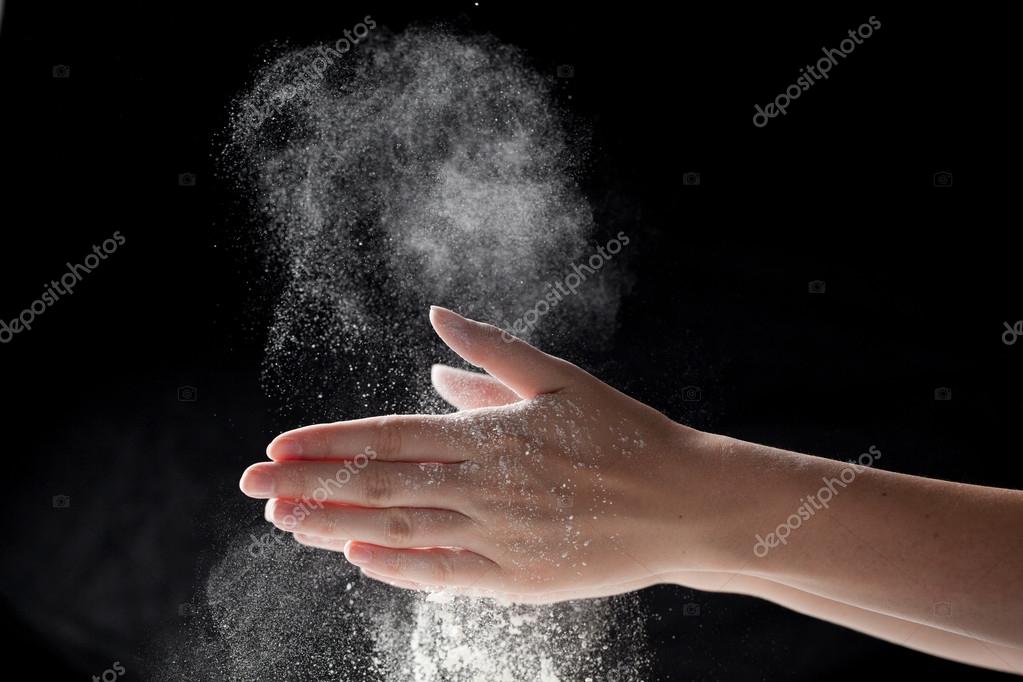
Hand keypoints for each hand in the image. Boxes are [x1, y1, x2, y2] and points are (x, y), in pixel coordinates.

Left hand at [240, 306, 717, 602]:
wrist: (685, 502)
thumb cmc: (624, 432)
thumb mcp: (559, 378)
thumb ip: (492, 352)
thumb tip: (436, 321)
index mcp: (492, 433)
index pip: (390, 437)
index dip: (330, 442)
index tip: (278, 447)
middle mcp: (486, 484)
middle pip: (381, 484)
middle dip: (310, 484)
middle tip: (251, 486)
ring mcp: (500, 535)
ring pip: (400, 529)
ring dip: (336, 525)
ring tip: (284, 522)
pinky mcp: (518, 578)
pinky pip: (445, 573)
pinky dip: (398, 566)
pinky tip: (357, 558)